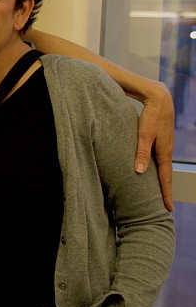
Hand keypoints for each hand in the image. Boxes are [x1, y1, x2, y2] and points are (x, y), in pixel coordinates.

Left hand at [136, 80, 174, 211]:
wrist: (159, 98)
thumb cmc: (151, 115)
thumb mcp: (144, 134)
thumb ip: (141, 152)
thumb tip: (139, 172)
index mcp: (164, 152)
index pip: (165, 178)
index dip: (166, 193)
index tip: (168, 208)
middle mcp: (166, 151)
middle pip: (165, 175)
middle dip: (165, 190)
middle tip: (164, 206)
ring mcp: (164, 145)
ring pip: (161, 167)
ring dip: (161, 180)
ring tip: (158, 192)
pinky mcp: (159, 139)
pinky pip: (159, 158)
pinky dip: (157, 168)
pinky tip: (150, 170)